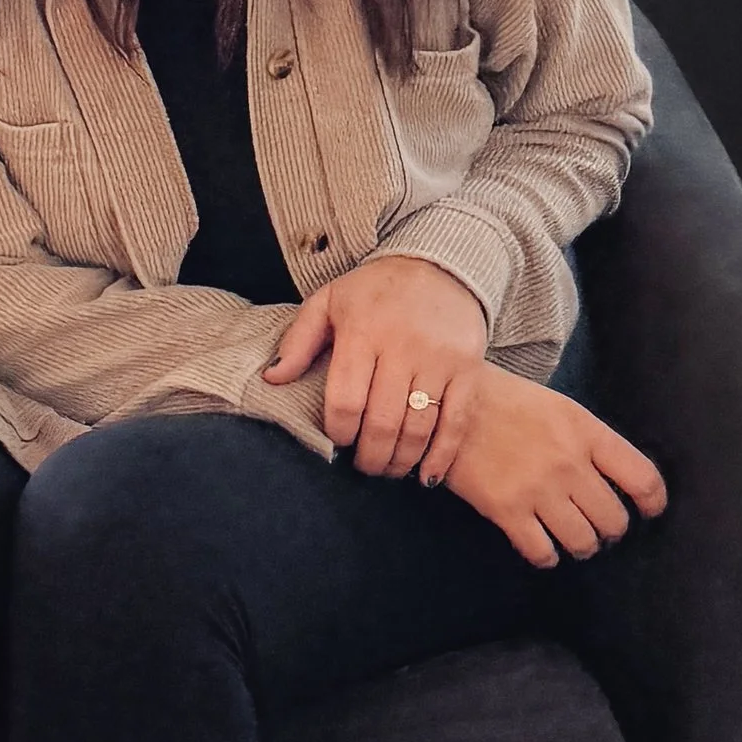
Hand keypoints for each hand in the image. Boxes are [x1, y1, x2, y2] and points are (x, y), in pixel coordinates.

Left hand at [263, 252, 488, 473]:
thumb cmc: (375, 291)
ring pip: (418, 427)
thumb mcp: (329, 302)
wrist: (439, 265)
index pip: (345, 399)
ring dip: (401, 460)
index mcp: (362, 330)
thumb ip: (299, 341)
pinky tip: (427, 476)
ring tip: (389, 469)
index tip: (338, 441)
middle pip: (382, 421)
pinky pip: (456, 422)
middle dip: (370, 456)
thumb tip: (272, 379)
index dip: (338, 431)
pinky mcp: (469, 368)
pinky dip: (441, 456)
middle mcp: (402, 345)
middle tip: (364, 466)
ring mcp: (440, 358)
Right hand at [420, 363, 667, 567]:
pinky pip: (542, 553)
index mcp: (586, 431)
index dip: (653, 503)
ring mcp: (538, 488)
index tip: (648, 511)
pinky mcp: (506, 510)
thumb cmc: (506, 402)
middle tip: (597, 524)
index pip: (643, 479)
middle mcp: (568, 462)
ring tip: (572, 537)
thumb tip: (619, 481)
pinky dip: (546, 557)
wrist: (447, 403)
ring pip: (583, 542)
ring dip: (581, 545)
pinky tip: (541, 545)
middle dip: (610, 529)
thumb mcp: (559, 408)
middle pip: (614, 520)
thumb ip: (590, 441)